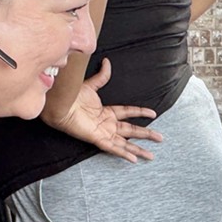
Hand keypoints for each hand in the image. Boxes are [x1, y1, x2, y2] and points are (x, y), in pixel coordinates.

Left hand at [46, 59, 162, 162]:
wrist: (60, 105)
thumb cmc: (71, 97)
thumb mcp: (91, 85)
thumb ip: (101, 76)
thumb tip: (107, 62)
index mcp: (106, 112)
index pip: (128, 113)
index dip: (141, 112)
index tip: (154, 114)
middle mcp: (107, 124)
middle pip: (132, 131)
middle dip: (147, 134)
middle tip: (160, 138)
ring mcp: (103, 133)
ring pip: (126, 143)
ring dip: (139, 149)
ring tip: (151, 155)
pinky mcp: (98, 139)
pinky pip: (114, 148)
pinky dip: (124, 153)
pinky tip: (134, 159)